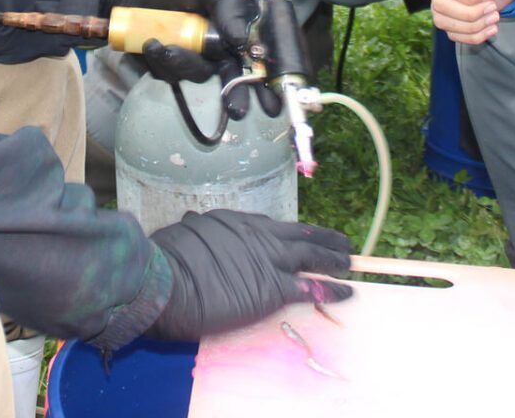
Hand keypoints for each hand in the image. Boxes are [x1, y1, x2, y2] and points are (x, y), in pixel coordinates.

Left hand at [105, 0, 262, 118]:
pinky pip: (169, 74)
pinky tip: (150, 42)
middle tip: (238, 110)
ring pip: (197, 74)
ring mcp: (189, 56)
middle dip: (236, 95)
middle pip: (230, 77)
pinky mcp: (164, 64)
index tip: (271, 100)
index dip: (263, 77)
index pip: (252, 54)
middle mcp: (214, 46)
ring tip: (161, 43)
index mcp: (229, 25)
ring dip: (182, 63)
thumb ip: (226, 4)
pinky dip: (160, 61)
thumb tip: (241, 39)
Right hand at [147, 210, 352, 340]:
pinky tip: (346, 291)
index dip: (288, 234)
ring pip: (311, 255)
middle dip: (323, 238)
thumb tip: (189, 224)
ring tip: (349, 261)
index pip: (270, 227)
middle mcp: (256, 235)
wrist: (166, 282)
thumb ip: (195, 232)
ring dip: (334, 258)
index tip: (298, 236)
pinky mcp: (273, 288)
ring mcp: (267, 260)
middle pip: (299, 234)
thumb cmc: (165, 260)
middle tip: (341, 242)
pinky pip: (310, 287)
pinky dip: (331, 288)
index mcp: (233, 222)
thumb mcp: (180, 234)